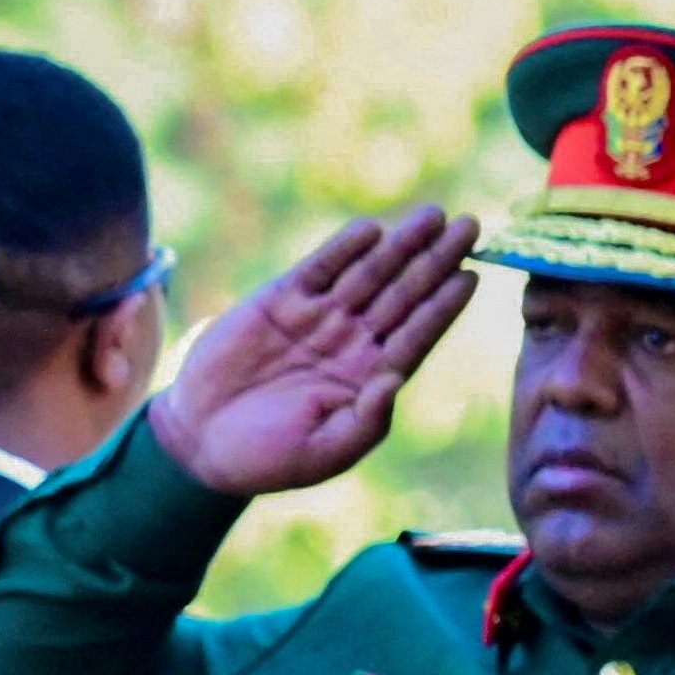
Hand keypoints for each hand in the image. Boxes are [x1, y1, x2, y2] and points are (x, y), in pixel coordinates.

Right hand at [150, 208, 480, 497]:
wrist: (202, 443)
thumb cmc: (270, 457)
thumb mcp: (328, 451)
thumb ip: (367, 420)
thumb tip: (396, 381)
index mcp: (372, 375)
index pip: (418, 333)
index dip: (444, 305)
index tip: (471, 276)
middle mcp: (353, 341)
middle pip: (404, 293)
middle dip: (436, 260)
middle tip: (470, 227)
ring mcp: (318, 317)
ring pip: (369, 273)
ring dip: (401, 244)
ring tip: (433, 216)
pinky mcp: (280, 302)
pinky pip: (318, 269)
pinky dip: (342, 249)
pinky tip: (370, 229)